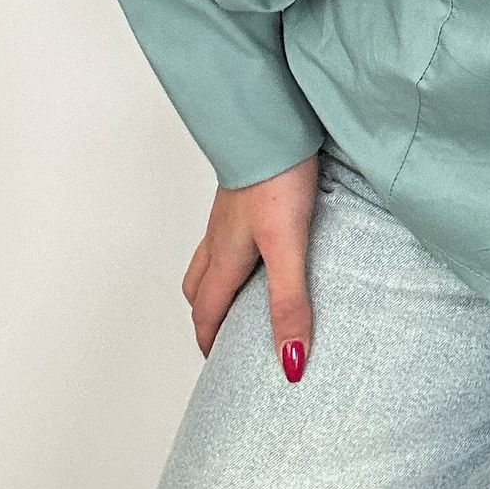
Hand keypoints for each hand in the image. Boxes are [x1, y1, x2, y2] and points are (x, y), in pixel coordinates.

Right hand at [180, 151, 321, 379]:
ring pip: (210, 256)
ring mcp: (229, 212)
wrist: (272, 122)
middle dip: (208, 315)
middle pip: (199, 287)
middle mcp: (220, 237)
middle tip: (228, 336)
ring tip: (244, 295)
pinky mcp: (245, 192)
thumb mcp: (287, 246)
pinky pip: (228, 231)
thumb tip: (290, 362)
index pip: (206, 312)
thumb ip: (289, 301)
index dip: (210, 342)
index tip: (218, 366)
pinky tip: (263, 243)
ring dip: (218, 281)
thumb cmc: (278, 178)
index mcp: (225, 257)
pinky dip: (235, 250)